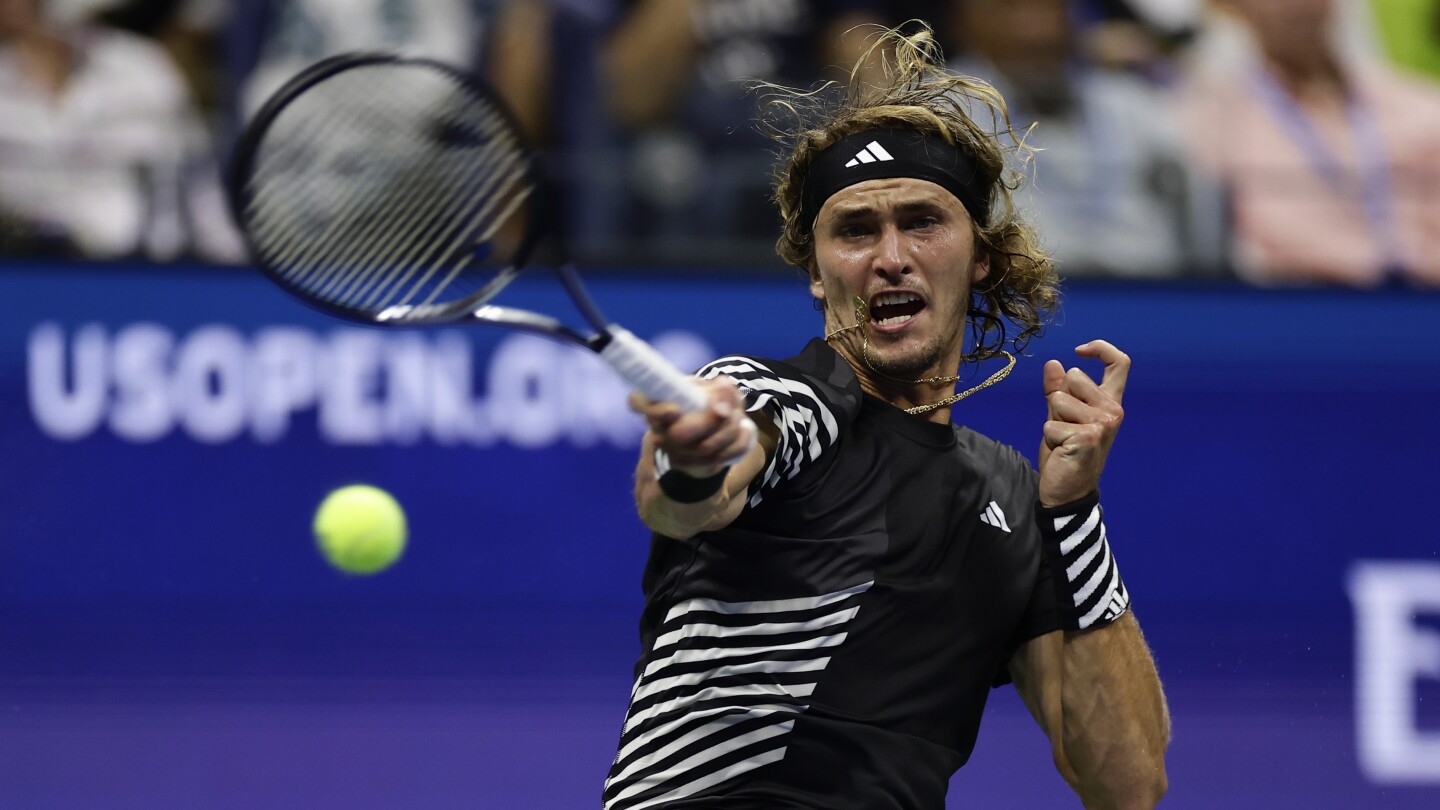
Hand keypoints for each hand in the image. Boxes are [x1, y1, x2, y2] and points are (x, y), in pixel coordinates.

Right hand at [629, 376, 755, 477]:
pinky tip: (745, 429)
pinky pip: (723, 457)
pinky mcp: (698, 467)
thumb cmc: (700, 405)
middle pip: (679, 434)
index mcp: (656, 405)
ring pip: (705, 447)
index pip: (638, 402)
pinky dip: (740, 442)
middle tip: (728, 410)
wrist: (705, 440)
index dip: (654, 409)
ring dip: (729, 429)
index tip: (675, 409)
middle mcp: (661, 431)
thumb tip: (724, 385)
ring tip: (738, 415)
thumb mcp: (703, 389)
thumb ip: (716, 388)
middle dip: (710, 421)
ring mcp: (678, 453)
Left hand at [1038, 340, 1128, 507]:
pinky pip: (1051, 424)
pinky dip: (1049, 437)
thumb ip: (1057, 390)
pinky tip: (1062, 451)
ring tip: (1063, 439)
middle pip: (1075, 377)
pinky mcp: (1087, 438)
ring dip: (1052, 420)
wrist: (1068, 491)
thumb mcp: (1061, 416)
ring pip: (1059, 399)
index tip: (1080, 351)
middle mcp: (1112, 411)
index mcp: (1110, 402)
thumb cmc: (1067, 452)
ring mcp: (1103, 424)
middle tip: (1065, 425)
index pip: (1120, 363)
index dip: (1101, 348)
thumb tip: (1053, 363)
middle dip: (1059, 399)